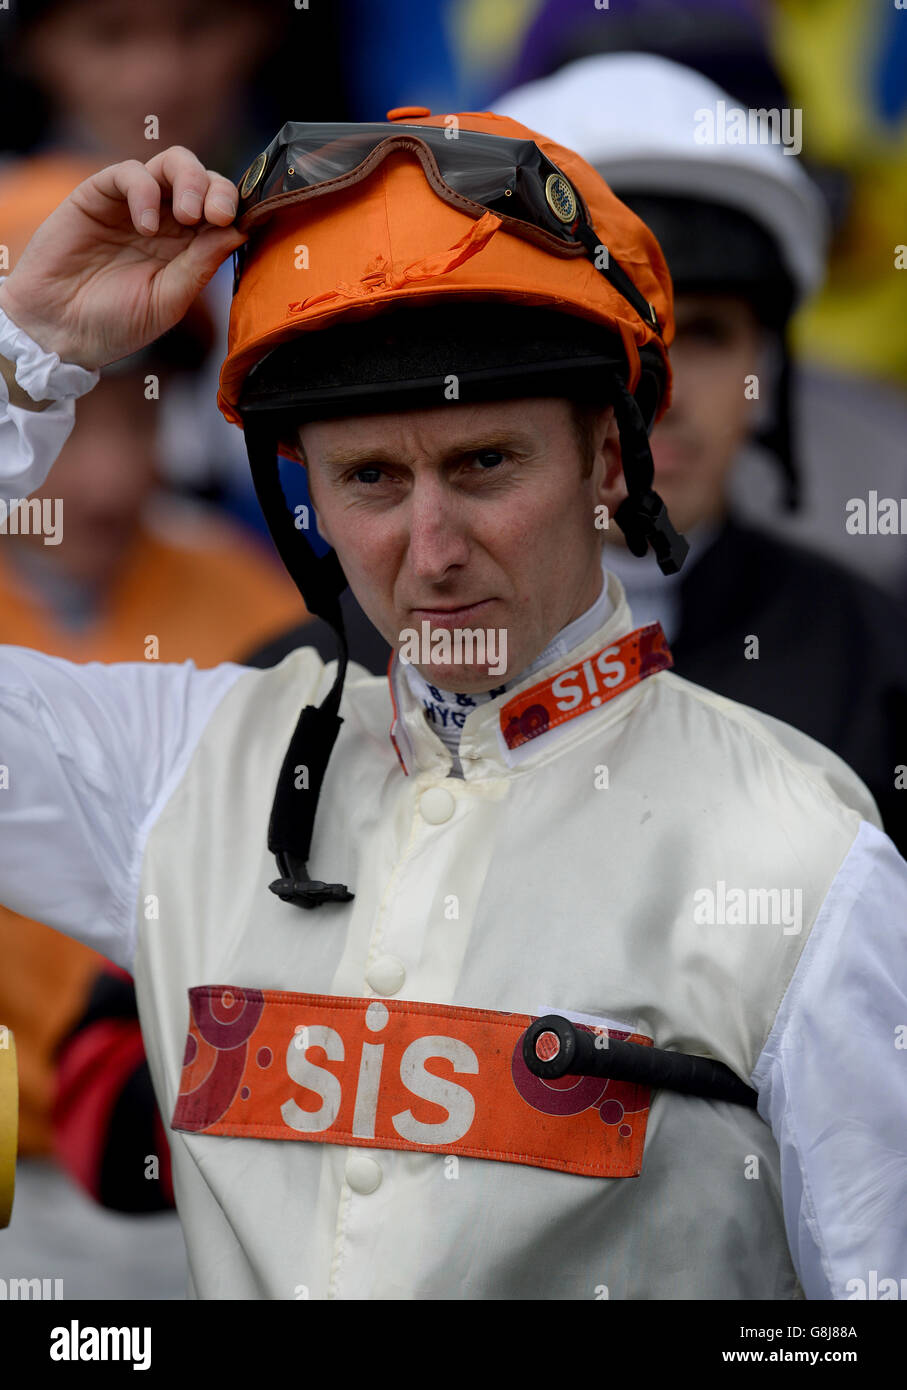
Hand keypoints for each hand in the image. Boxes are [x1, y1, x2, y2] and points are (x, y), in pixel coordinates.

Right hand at [0, 146, 246, 369]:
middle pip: (204, 179)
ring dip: (189, 181)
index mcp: (189, 247)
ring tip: (188, 217)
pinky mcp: (99, 194)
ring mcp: (134, 204)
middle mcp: (166, 220)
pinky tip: (146, 226)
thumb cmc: (115, 322)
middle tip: (217, 216)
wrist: (60, 330)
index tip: (240, 226)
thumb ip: (201, 265)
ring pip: (172, 163)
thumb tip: (239, 231)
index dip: (237, 209)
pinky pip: (130, 172)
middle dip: (219, 190)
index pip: (222, 211)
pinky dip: (145, 191)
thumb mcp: (168, 300)